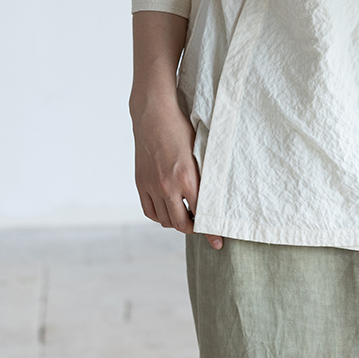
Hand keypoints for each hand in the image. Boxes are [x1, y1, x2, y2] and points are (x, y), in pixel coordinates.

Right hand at [131, 95, 223, 250]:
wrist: (154, 114)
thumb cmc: (182, 129)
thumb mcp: (201, 152)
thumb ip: (205, 177)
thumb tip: (215, 199)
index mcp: (187, 178)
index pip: (202, 214)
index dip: (211, 231)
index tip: (218, 243)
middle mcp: (168, 186)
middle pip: (181, 224)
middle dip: (193, 230)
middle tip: (201, 226)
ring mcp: (151, 186)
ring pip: (165, 220)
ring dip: (177, 223)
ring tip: (186, 215)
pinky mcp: (140, 183)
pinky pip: (150, 211)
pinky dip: (160, 216)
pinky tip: (169, 209)